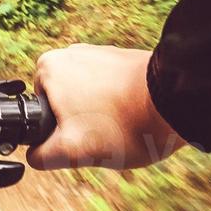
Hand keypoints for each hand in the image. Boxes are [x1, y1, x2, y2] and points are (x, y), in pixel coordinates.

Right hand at [28, 45, 186, 170]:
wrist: (175, 101)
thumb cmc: (121, 124)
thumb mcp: (71, 152)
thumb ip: (41, 156)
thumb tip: (35, 155)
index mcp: (48, 68)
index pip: (38, 114)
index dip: (57, 135)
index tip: (80, 137)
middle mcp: (71, 53)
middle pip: (64, 108)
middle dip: (80, 126)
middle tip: (101, 135)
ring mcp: (100, 53)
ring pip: (88, 101)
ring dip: (102, 118)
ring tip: (122, 126)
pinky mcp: (124, 60)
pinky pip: (111, 93)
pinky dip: (120, 107)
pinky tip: (135, 116)